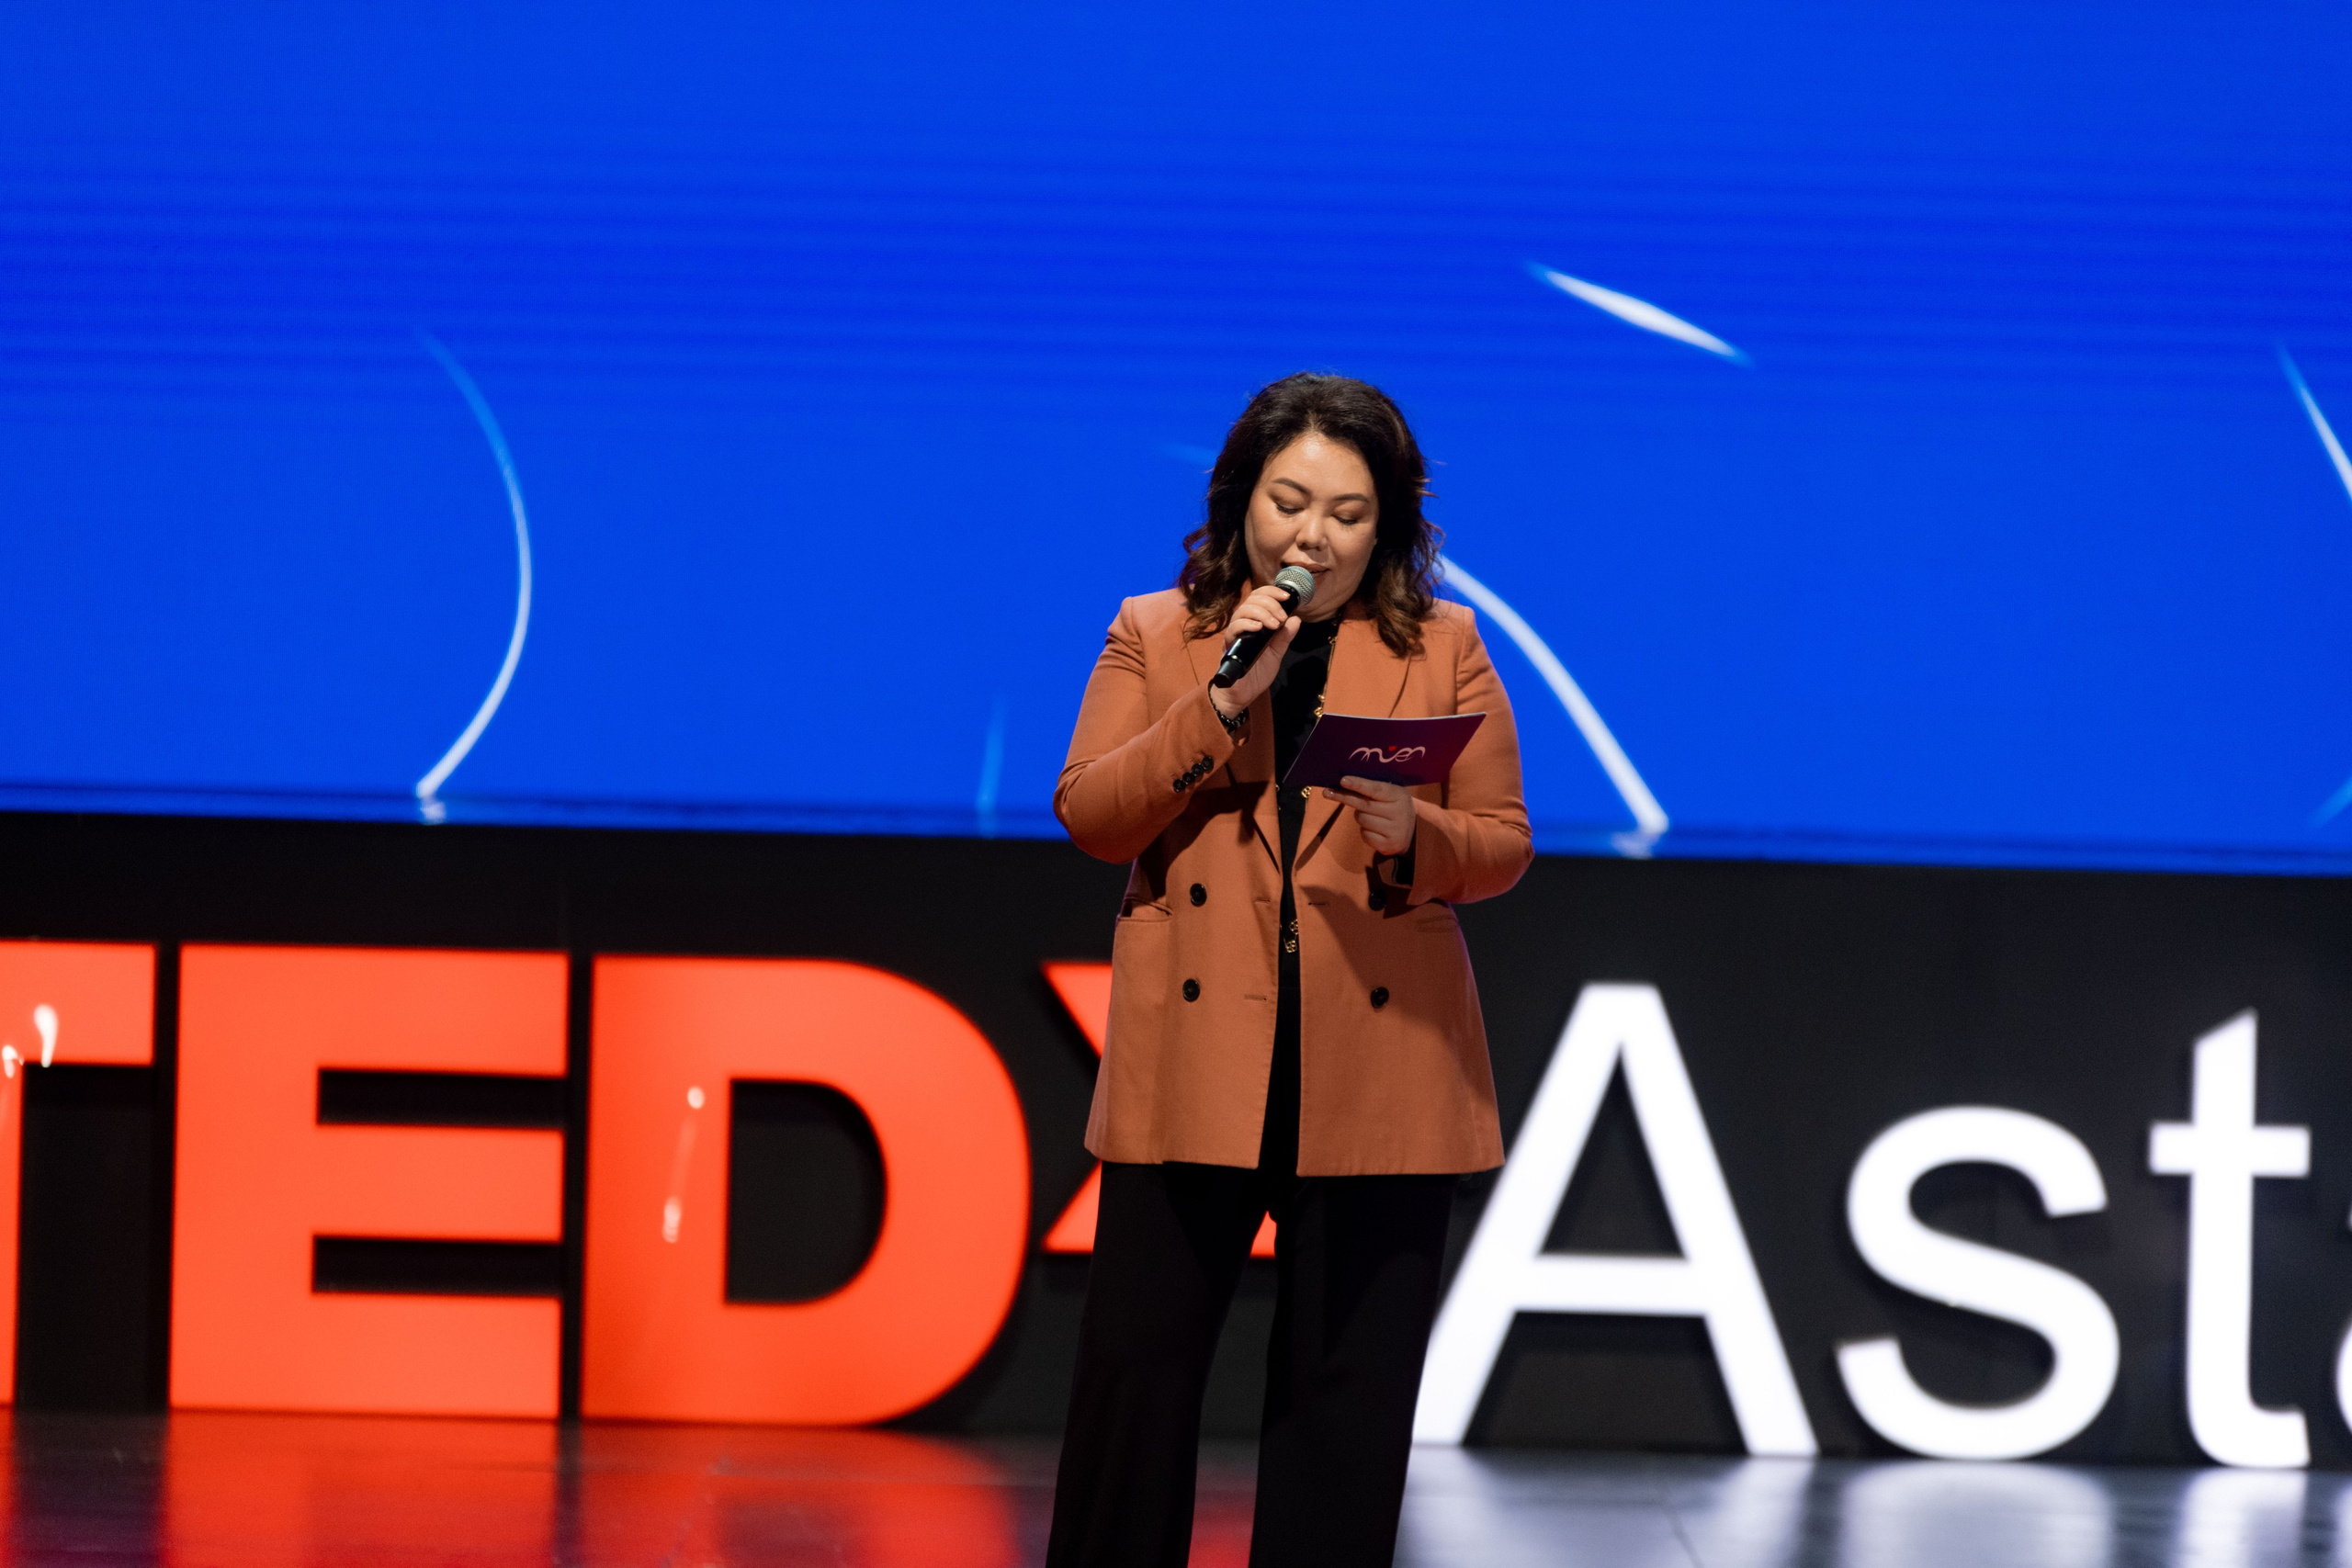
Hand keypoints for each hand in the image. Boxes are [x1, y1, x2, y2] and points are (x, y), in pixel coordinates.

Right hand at [1208, 583, 1301, 717]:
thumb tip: (1296, 619)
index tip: (1287, 597)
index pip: (1259, 597)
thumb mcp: (1277, 653)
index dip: (1272, 592)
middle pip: (1251, 600)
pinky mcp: (1229, 646)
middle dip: (1270, 604)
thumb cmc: (1257, 672)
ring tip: (1274, 624)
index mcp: (1254, 622)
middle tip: (1281, 618)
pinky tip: (1259, 628)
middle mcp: (1242, 625)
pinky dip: (1246, 624)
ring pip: (1242, 611)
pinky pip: (1233, 629)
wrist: (1244, 693)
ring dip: (1261, 613)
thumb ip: (1284, 637)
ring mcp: (1235, 634)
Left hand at [1323, 776, 1417, 855]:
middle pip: (1364, 805)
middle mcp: (1399, 813)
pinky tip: (1375, 829)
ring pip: (1362, 820)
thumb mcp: (1390, 794)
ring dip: (1359, 816)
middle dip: (1345, 797)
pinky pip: (1365, 835)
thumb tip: (1343, 782)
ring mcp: (1395, 831)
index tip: (1343, 780)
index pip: (1376, 789)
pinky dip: (1364, 831)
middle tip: (1327, 792)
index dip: (1358, 784)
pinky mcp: (1388, 845)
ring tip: (1371, 815)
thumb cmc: (1393, 807)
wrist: (1413, 833)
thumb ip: (1372, 788)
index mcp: (1400, 796)